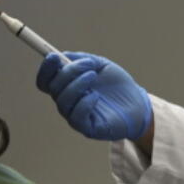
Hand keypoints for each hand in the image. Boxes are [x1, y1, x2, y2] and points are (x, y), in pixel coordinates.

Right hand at [36, 52, 152, 140]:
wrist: (138, 103)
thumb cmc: (118, 86)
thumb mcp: (100, 65)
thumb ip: (81, 59)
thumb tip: (62, 55)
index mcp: (67, 86)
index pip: (45, 80)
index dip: (45, 69)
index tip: (53, 56)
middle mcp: (68, 102)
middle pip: (53, 88)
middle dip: (68, 72)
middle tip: (88, 64)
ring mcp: (76, 115)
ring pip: (62, 101)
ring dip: (77, 85)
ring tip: (94, 76)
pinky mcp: (87, 128)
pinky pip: (76, 117)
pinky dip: (83, 103)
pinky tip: (96, 96)